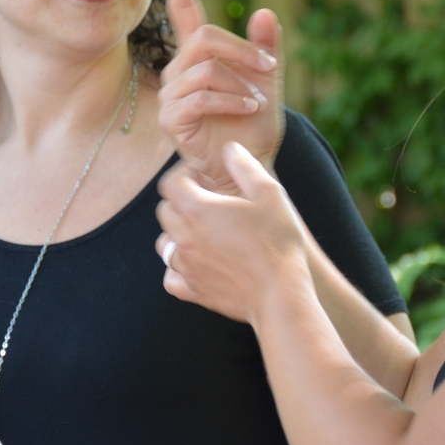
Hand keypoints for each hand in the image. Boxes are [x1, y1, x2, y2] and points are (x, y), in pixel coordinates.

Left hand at [156, 143, 310, 323]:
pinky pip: (170, 277)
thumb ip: (244, 165)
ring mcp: (186, 267)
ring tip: (204, 231)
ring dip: (179, 233)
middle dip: (181, 200)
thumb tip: (228, 150)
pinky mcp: (193, 291)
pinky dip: (178, 268)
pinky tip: (197, 263)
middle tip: (208, 199)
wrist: (280, 294)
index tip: (204, 175)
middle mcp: (184, 237)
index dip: (184, 173)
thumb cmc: (277, 240)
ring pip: (164, 244)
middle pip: (165, 211)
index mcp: (197, 209)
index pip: (170, 183)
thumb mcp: (269, 192)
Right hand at [158, 0, 283, 194]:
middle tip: (267, 65)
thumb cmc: (254, 126)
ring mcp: (173, 95)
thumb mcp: (268, 81)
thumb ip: (265, 48)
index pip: (185, 12)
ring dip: (239, 82)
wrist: (250, 164)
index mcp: (200, 56)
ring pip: (204, 68)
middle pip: (203, 37)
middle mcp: (180, 71)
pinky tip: (248, 108)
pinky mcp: (172, 119)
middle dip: (240, 49)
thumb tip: (265, 11)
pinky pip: (199, 96)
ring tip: (257, 100)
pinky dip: (230, 100)